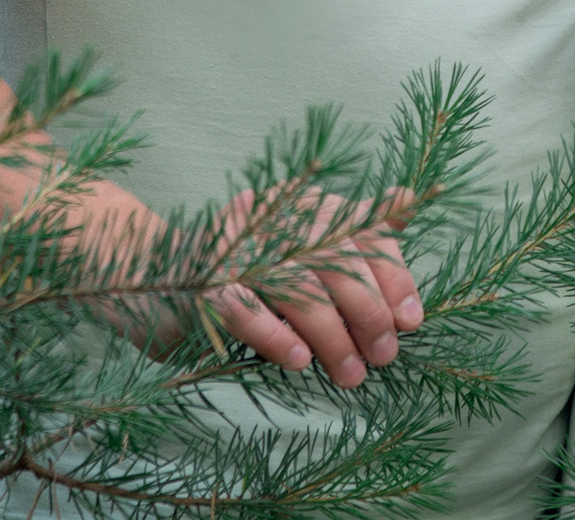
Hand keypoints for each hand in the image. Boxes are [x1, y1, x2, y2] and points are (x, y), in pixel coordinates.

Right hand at [199, 182, 424, 387]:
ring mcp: (235, 249)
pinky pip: (245, 308)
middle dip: (367, 313)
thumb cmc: (250, 272)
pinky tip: (300, 360)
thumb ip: (354, 233)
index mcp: (301, 203)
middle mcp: (271, 217)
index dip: (391, 276)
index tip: (411, 321)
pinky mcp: (203, 284)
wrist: (163, 282)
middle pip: (334, 262)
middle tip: (384, 356)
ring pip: (297, 288)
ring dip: (331, 336)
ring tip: (351, 374)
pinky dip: (275, 335)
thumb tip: (406, 200)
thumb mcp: (304, 247)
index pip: (360, 232)